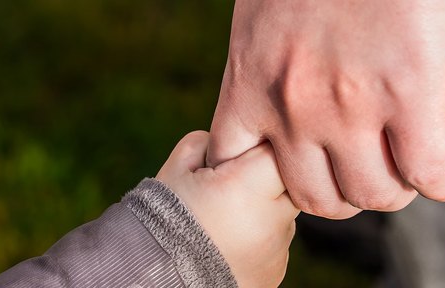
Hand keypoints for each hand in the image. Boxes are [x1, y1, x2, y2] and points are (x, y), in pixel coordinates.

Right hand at [156, 131, 298, 287]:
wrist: (155, 277)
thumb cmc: (162, 219)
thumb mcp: (176, 169)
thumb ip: (206, 143)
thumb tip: (227, 141)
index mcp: (248, 187)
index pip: (277, 150)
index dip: (258, 147)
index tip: (239, 157)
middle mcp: (272, 219)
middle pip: (288, 182)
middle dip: (266, 178)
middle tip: (232, 187)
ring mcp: (277, 249)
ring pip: (283, 213)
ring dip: (262, 210)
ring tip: (225, 220)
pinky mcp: (276, 270)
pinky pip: (276, 241)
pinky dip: (258, 237)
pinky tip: (228, 242)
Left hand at [207, 0, 444, 218]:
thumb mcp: (263, 22)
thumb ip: (267, 70)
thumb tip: (290, 105)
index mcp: (251, 83)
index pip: (235, 169)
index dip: (266, 184)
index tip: (294, 173)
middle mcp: (293, 107)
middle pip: (315, 198)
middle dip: (342, 195)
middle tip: (363, 175)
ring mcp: (350, 107)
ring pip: (372, 195)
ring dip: (393, 191)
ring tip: (406, 174)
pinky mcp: (410, 94)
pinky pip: (429, 173)